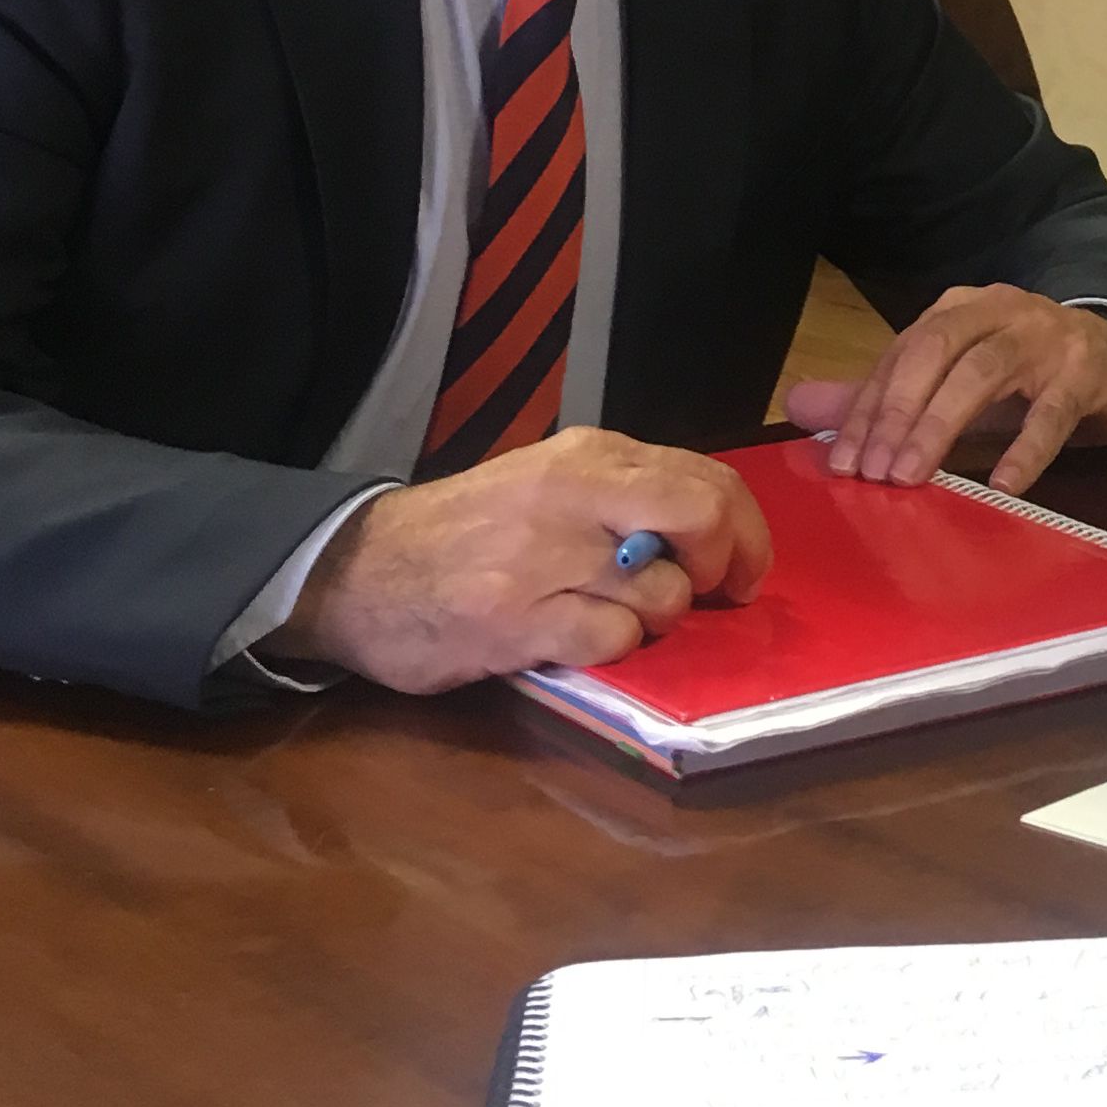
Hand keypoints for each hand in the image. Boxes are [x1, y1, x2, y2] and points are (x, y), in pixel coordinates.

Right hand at [274, 428, 771, 693]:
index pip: (707, 478)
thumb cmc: (471, 532)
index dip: (747, 531)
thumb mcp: (552, 485)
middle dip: (723, 565)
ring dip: (657, 620)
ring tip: (611, 617)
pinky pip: (612, 642)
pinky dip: (612, 651)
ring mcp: (542, 558)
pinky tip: (575, 641)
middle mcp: (572, 493)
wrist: (358, 573)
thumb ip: (629, 496)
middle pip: (702, 517)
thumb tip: (717, 531)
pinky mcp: (514, 621)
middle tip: (707, 596)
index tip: (745, 570)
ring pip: (663, 592)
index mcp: (589, 455)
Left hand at [787, 288, 1106, 494]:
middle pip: (934, 349)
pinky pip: (1052, 410)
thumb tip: (799, 406)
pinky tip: (1004, 485)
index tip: (843, 463)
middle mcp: (998, 311)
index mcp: (959, 311)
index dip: (867, 407)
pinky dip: (1026, 448)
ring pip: (983, 371)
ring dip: (941, 425)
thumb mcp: (953, 383)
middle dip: (895, 410)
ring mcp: (1045, 336)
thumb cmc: (1029, 376)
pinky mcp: (1086, 369)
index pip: (900, 353)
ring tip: (912, 476)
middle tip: (872, 472)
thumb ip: (882, 395)